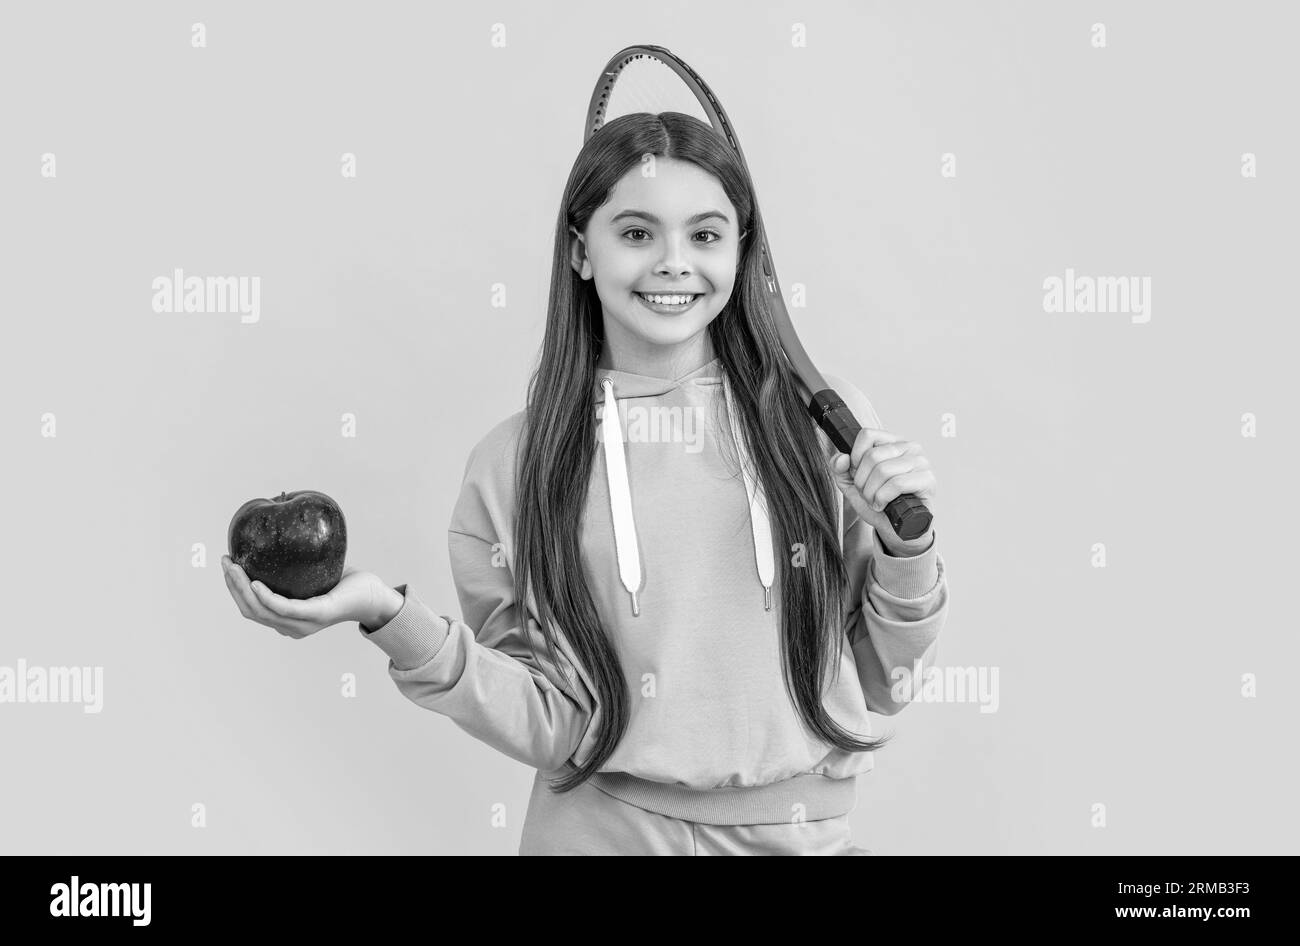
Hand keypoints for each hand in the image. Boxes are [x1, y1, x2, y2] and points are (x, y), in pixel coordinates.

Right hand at [221, 555, 387, 638]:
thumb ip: (293, 564)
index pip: (251, 609)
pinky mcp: (316, 615)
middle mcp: (291, 627)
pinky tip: (254, 584)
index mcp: (287, 620)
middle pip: (250, 610)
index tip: (227, 566)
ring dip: (241, 588)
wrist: (373, 596)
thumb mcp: (312, 574)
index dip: (233, 590)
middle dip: (232, 586)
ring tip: (233, 567)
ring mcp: (303, 625)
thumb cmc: (344, 584)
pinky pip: (284, 608)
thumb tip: (278, 532)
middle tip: (225, 561)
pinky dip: (266, 598)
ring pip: (261, 610)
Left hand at [831, 426, 936, 554]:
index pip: (867, 435)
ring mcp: (921, 462)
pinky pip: (897, 484)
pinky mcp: (928, 480)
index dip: (855, 458)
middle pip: (872, 456)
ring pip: (883, 470)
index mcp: (891, 442)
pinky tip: (883, 505)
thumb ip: (840, 469)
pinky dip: (883, 498)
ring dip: (872, 492)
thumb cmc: (879, 503)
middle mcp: (909, 447)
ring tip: (875, 501)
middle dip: (862, 481)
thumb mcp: (852, 485)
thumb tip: (841, 458)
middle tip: (867, 494)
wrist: (895, 528)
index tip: (857, 474)